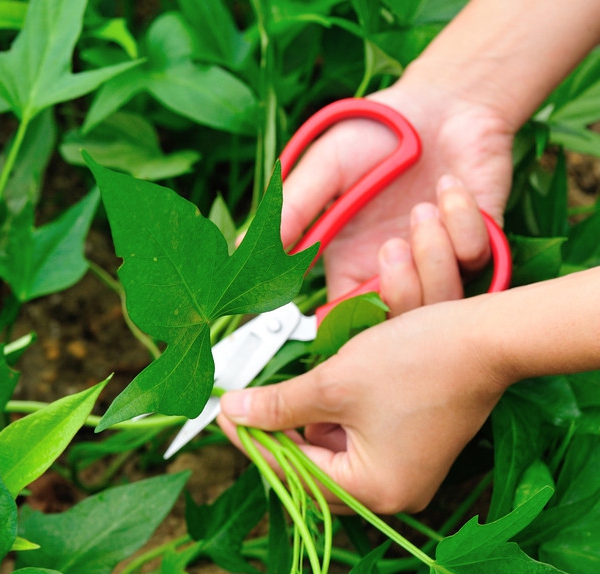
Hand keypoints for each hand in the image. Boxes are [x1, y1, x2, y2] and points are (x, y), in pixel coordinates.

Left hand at [217, 295, 507, 513]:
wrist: (487, 337)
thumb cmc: (415, 361)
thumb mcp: (334, 383)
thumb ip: (278, 404)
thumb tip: (234, 411)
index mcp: (372, 490)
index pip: (294, 473)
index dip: (252, 441)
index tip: (221, 414)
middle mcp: (391, 494)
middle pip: (311, 470)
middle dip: (276, 435)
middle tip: (240, 405)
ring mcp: (404, 474)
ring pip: (331, 454)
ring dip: (301, 424)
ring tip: (272, 395)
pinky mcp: (411, 450)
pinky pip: (355, 442)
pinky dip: (330, 419)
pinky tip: (311, 393)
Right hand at [282, 80, 513, 314]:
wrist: (441, 98)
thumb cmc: (374, 132)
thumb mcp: (323, 169)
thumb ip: (289, 211)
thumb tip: (241, 252)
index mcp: (350, 265)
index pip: (339, 321)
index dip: (337, 326)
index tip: (335, 309)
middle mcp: (394, 271)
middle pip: (395, 325)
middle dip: (397, 293)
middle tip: (390, 247)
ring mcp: (438, 260)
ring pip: (439, 300)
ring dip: (431, 253)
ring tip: (422, 209)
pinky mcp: (479, 241)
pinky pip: (474, 257)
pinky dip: (461, 220)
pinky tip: (450, 186)